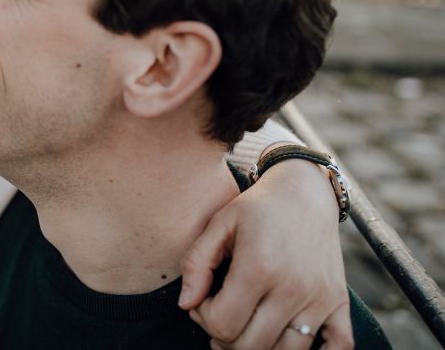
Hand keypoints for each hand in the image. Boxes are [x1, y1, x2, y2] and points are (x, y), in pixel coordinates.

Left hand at [178, 158, 353, 349]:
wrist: (305, 191)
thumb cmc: (257, 208)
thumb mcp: (219, 224)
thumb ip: (196, 263)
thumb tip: (186, 305)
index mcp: (258, 267)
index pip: (222, 325)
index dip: (203, 318)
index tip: (204, 299)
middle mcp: (292, 288)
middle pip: (250, 346)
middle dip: (224, 337)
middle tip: (221, 313)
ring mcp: (319, 299)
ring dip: (259, 347)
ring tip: (246, 324)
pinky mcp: (339, 302)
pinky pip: (339, 348)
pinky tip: (287, 339)